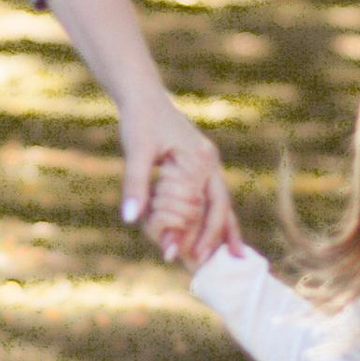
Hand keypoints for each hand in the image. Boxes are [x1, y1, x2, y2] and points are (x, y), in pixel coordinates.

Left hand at [119, 97, 238, 266]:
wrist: (142, 95)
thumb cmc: (139, 120)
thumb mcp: (136, 151)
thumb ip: (135, 185)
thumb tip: (130, 219)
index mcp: (201, 159)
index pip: (207, 205)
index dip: (199, 234)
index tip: (184, 255)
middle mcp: (209, 163)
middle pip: (221, 208)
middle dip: (216, 238)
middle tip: (207, 265)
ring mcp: (206, 164)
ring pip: (219, 204)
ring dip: (220, 230)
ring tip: (229, 257)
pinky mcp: (197, 166)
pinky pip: (209, 196)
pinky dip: (211, 216)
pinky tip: (210, 233)